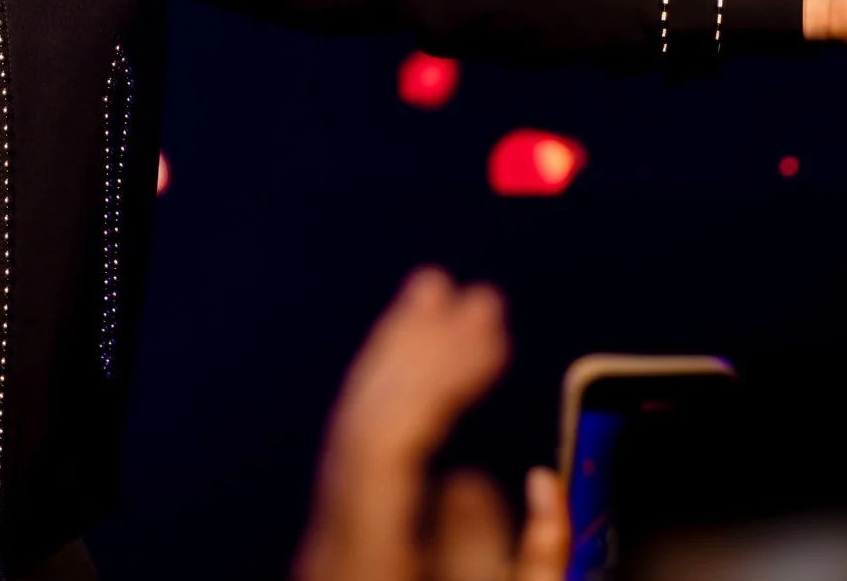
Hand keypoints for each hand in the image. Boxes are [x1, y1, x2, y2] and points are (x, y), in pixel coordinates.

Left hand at [298, 269, 564, 580]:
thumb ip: (519, 558)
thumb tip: (497, 478)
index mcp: (368, 552)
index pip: (390, 437)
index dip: (441, 375)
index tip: (490, 330)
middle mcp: (335, 537)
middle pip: (365, 419)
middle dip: (418, 347)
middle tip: (463, 292)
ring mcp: (328, 539)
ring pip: (352, 428)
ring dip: (395, 359)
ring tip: (428, 300)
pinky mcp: (335, 544)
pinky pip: (353, 450)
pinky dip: (383, 400)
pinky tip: (408, 373)